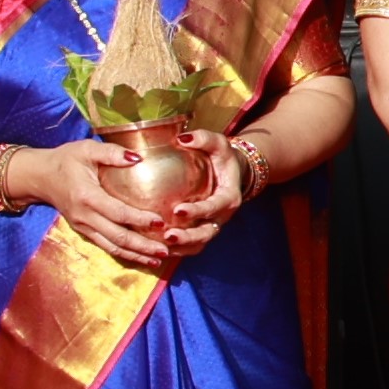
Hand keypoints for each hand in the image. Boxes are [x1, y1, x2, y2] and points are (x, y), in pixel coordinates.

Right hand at [31, 141, 179, 270]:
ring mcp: (83, 226)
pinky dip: (124, 253)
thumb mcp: (86, 149)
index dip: (139, 219)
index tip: (160, 222)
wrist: (39, 176)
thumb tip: (138, 158)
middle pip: (117, 236)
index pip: (117, 212)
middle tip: (166, 250)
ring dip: (136, 255)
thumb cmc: (65, 160)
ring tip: (158, 260)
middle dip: (143, 246)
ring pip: (112, 246)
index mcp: (87, 196)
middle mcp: (84, 216)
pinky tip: (141, 257)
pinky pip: (106, 245)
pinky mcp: (83, 231)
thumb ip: (111, 153)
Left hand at [152, 130, 253, 260]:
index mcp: (228, 197)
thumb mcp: (218, 143)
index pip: (215, 207)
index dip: (198, 211)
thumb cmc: (222, 157)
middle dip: (188, 237)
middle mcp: (221, 216)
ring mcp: (212, 226)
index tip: (178, 210)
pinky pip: (191, 246)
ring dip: (181, 247)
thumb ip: (203, 138)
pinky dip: (176, 250)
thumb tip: (182, 138)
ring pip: (199, 244)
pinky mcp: (202, 231)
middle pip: (207, 233)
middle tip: (168, 235)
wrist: (232, 173)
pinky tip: (156, 247)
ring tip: (161, 245)